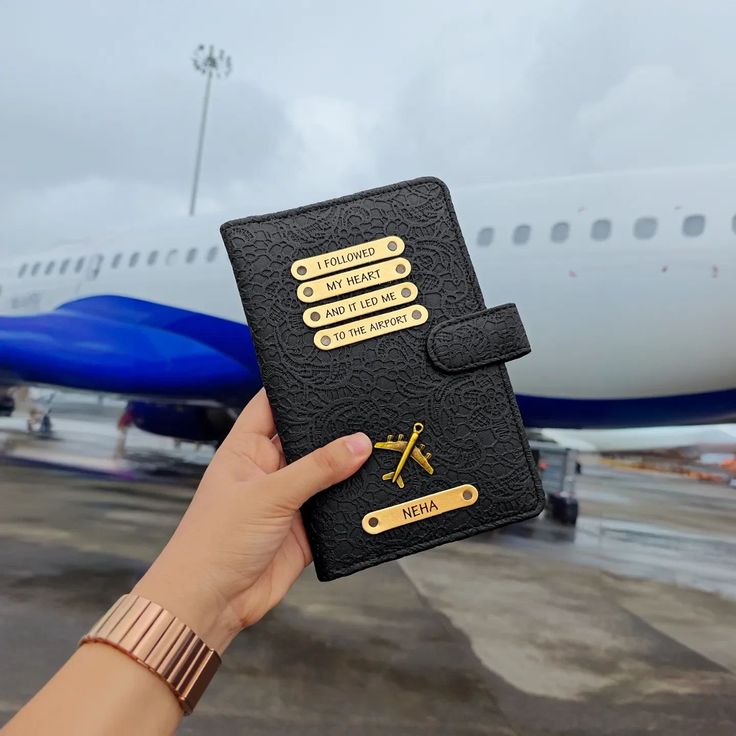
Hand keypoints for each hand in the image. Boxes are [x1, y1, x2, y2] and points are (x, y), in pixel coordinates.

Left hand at [133, 389, 371, 652]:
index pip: (271, 405)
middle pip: (306, 438)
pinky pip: (334, 508)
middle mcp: (268, 470)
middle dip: (333, 428)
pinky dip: (352, 501)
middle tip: (370, 409)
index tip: (329, 372)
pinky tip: (376, 489)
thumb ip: (317, 469)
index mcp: (246, 449)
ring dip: (347, 466)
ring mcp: (288, 500)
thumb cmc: (216, 541)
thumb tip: (359, 443)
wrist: (210, 604)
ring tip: (383, 444)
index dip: (295, 388)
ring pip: (325, 473)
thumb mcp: (268, 495)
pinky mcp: (305, 530)